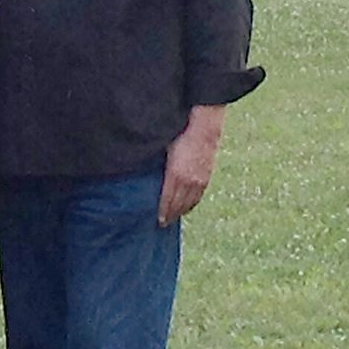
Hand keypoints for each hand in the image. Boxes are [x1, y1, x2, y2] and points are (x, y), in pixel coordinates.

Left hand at [159, 105, 224, 224]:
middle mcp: (189, 180)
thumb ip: (155, 163)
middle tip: (162, 223)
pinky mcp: (207, 175)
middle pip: (179, 204)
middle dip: (170, 214)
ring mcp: (200, 179)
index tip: (157, 221)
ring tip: (173, 217)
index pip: (168, 200)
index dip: (163, 212)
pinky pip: (199, 195)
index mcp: (176, 175)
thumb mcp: (162, 148)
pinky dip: (192, 203)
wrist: (205, 125)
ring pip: (190, 201)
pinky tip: (187, 206)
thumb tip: (141, 170)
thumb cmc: (179, 132)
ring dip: (181, 210)